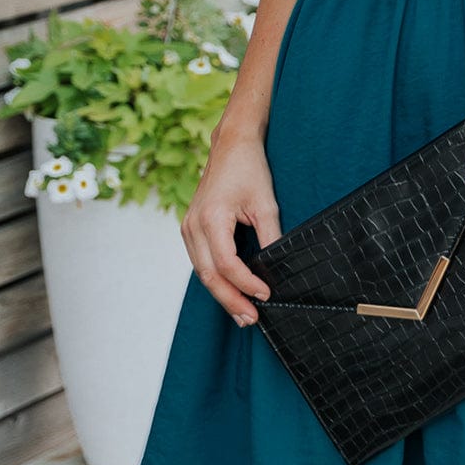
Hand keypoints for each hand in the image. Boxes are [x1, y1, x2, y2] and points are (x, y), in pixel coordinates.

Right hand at [180, 129, 281, 326]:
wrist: (231, 145)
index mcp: (210, 218)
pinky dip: (216, 279)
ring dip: (222, 294)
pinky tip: (232, 291)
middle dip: (231, 300)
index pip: (227, 264)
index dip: (247, 283)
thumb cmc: (250, 169)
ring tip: (243, 313)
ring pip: (202, 271)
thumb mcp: (266, 203)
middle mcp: (192, 225)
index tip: (267, 294)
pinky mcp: (191, 228)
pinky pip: (201, 261)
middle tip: (251, 319)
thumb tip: (277, 268)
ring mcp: (188, 227)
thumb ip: (271, 236)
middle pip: (209, 275)